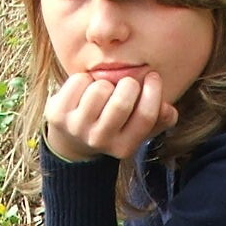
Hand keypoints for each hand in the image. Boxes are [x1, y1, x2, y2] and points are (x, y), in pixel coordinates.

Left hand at [45, 70, 177, 162]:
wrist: (71, 140)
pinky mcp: (57, 114)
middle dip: (128, 84)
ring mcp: (76, 129)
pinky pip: (79, 80)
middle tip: (126, 84)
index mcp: (124, 147)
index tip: (153, 77)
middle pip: (122, 101)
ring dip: (104, 82)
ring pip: (100, 88)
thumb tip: (168, 109)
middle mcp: (99, 141)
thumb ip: (159, 119)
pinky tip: (84, 90)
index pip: (146, 117)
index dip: (154, 92)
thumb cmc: (113, 126)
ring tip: (103, 91)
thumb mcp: (137, 127)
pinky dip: (84, 79)